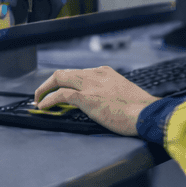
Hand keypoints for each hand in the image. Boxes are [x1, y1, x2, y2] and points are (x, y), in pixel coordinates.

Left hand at [32, 66, 159, 136]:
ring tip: (38, 100)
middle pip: (64, 73)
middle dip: (49, 83)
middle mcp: (95, 74)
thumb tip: (101, 102)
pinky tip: (43, 107)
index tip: (59, 89)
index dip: (65, 82)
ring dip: (44, 89)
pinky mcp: (86, 97)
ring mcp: (90, 85)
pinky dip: (48, 100)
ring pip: (58, 79)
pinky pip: (59, 95)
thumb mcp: (123, 93)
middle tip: (41, 93)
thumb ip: (109, 92)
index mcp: (105, 72)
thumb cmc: (141, 109)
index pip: (78, 72)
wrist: (147, 114)